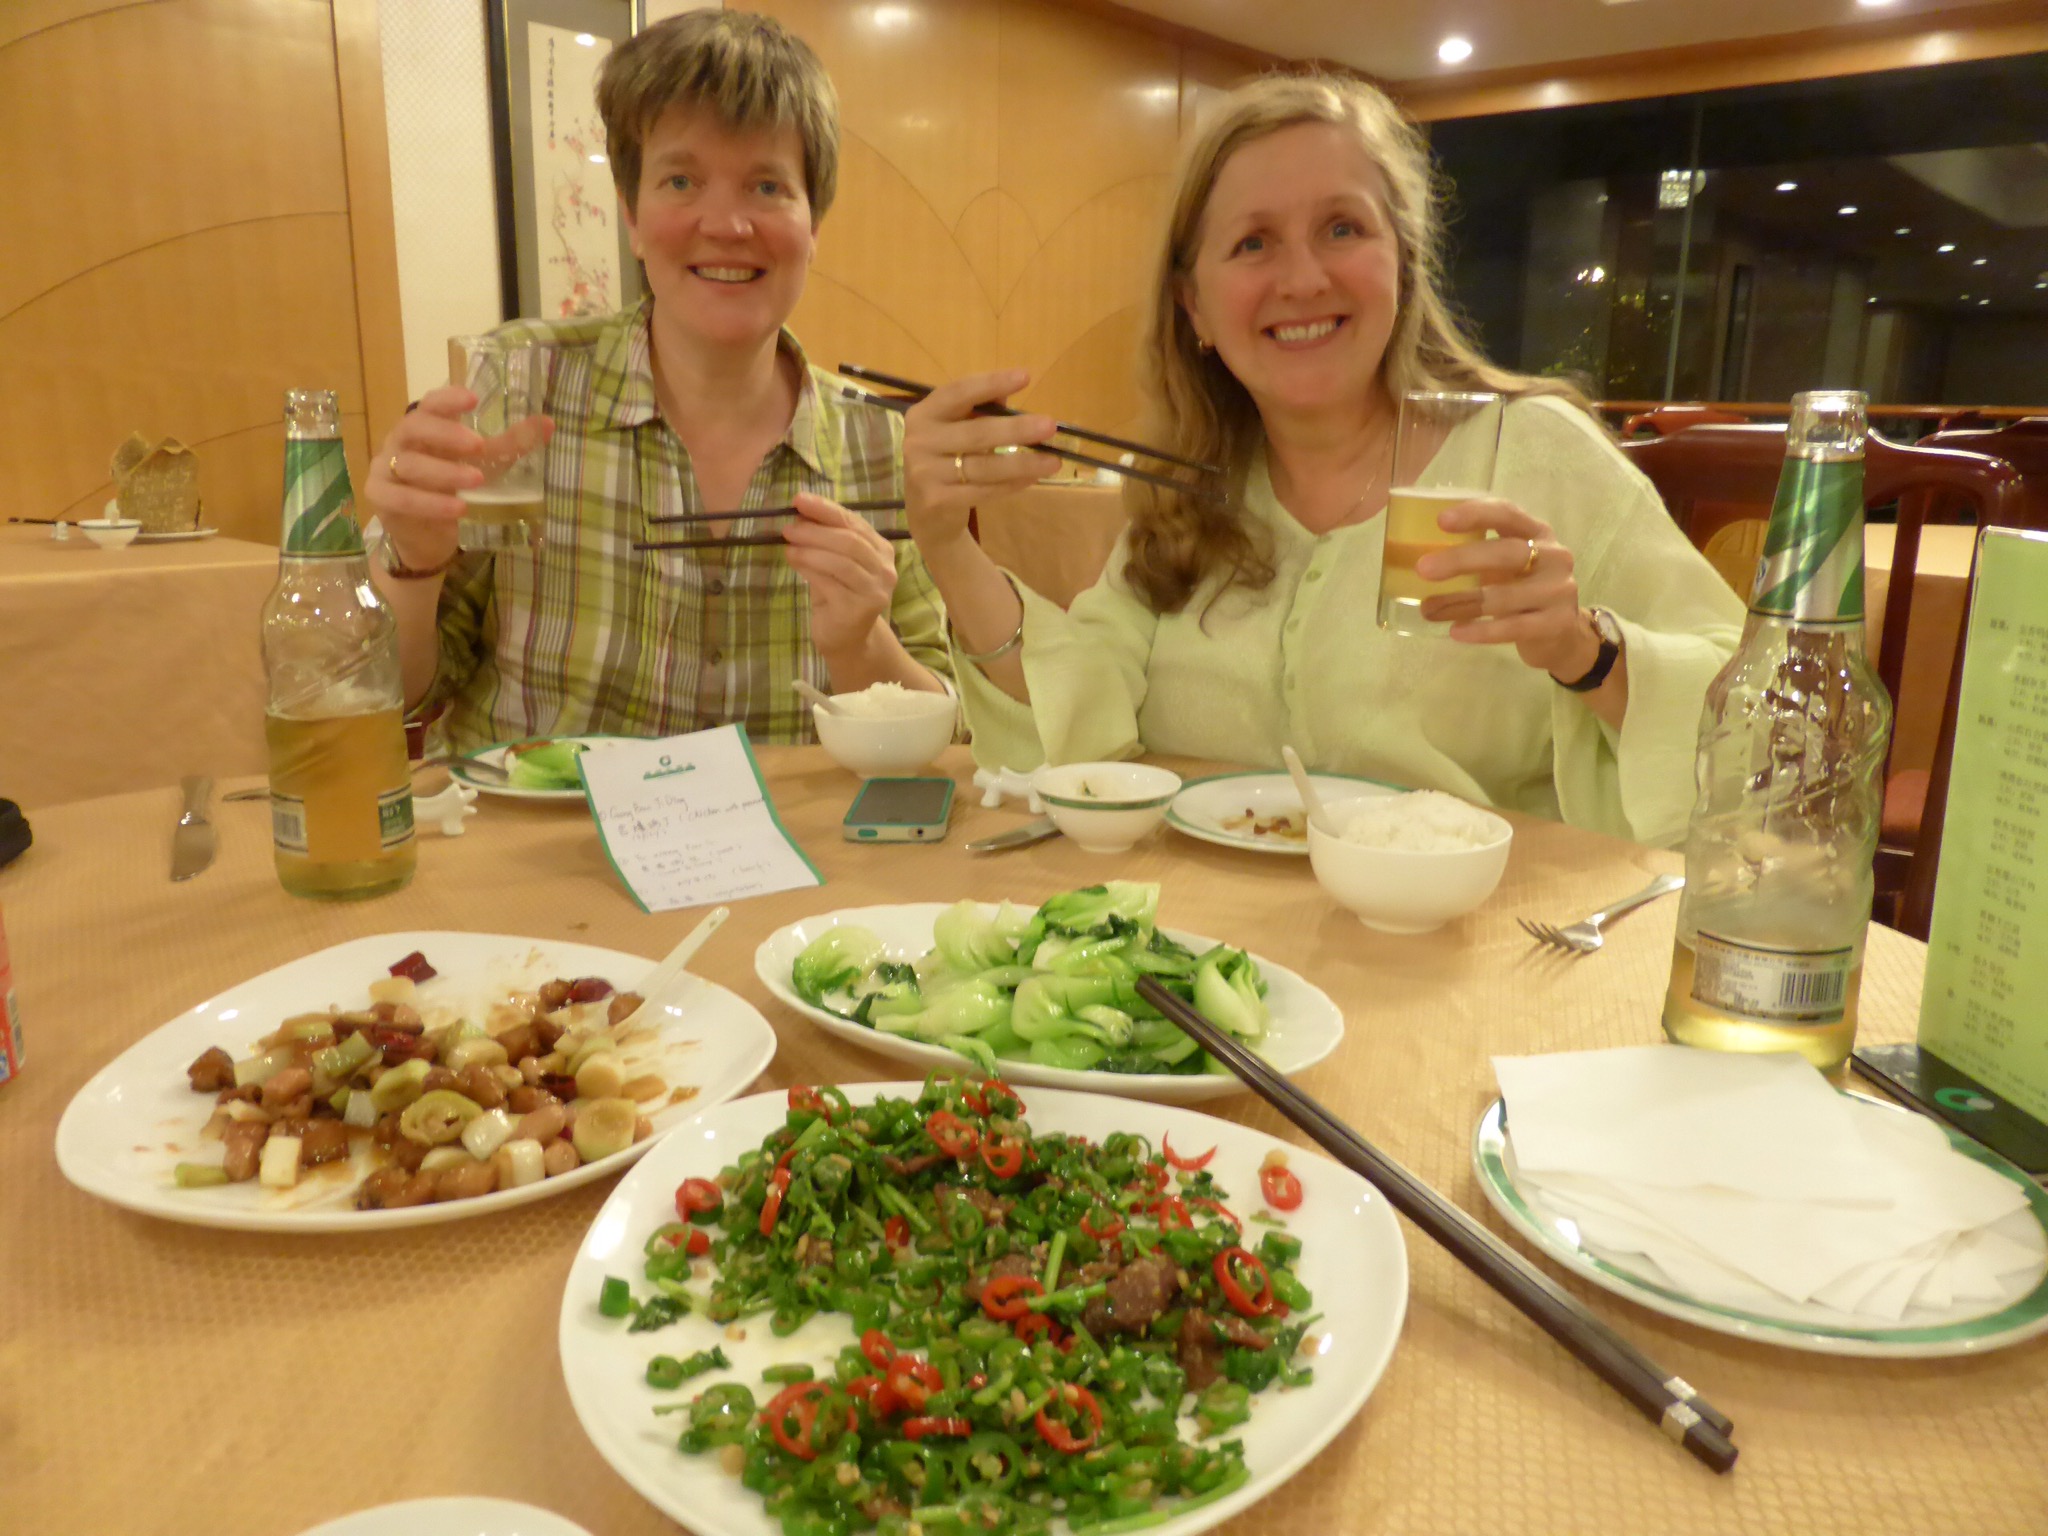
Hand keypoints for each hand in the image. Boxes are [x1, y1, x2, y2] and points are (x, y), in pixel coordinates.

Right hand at [365, 386, 553, 568]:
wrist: (428, 536)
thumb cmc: (454, 490)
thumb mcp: (484, 465)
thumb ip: (510, 445)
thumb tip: (548, 423)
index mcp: (425, 427)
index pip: (429, 403)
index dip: (447, 399)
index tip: (473, 398)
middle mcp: (401, 442)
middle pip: (414, 427)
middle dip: (446, 434)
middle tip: (478, 445)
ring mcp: (385, 468)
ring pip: (409, 465)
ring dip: (444, 472)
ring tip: (475, 482)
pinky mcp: (380, 497)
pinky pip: (400, 497)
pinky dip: (429, 503)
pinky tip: (456, 509)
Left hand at [783, 493, 899, 656]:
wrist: (847, 638)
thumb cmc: (839, 595)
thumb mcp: (832, 562)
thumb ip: (824, 539)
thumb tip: (800, 514)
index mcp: (881, 550)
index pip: (854, 522)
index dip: (826, 509)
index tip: (799, 499)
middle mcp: (884, 569)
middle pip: (849, 541)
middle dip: (815, 531)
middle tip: (788, 528)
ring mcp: (874, 590)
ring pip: (841, 561)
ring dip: (810, 549)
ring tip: (788, 545)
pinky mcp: (859, 608)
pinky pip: (830, 582)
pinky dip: (809, 568)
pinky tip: (793, 561)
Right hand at [902, 369, 1063, 553]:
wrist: (922, 511)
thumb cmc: (944, 458)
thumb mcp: (953, 428)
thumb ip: (977, 409)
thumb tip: (1008, 392)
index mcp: (924, 414)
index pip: (958, 392)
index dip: (991, 383)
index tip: (1025, 376)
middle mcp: (919, 441)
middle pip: (976, 433)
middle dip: (1016, 429)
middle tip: (1049, 426)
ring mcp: (926, 473)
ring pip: (983, 466)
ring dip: (1022, 463)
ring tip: (1053, 461)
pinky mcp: (938, 501)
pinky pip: (984, 491)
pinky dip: (1011, 484)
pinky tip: (1032, 478)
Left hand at [1416, 497, 1597, 678]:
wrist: (1561, 633)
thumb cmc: (1522, 589)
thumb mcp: (1507, 565)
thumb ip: (1478, 554)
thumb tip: (1419, 558)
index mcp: (1537, 532)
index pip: (1507, 513)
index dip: (1476, 514)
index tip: (1441, 521)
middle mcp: (1553, 556)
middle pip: (1506, 553)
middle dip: (1461, 560)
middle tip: (1423, 569)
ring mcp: (1558, 590)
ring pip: (1503, 596)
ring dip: (1460, 603)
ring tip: (1427, 610)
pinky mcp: (1557, 623)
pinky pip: (1512, 627)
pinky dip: (1481, 630)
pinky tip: (1455, 631)